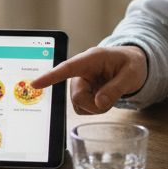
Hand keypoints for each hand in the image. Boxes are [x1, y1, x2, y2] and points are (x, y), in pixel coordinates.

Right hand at [30, 46, 146, 115]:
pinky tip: (103, 98)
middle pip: (77, 96)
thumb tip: (99, 102)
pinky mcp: (82, 93)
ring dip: (96, 107)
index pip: (67, 68)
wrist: (132, 65)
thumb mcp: (131, 75)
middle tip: (112, 97)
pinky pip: (82, 109)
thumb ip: (116, 88)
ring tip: (109, 94)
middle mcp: (82, 71)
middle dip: (95, 104)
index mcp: (91, 59)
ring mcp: (80, 83)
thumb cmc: (132, 64)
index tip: (34, 84)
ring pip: (79, 105)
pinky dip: (94, 109)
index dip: (50, 77)